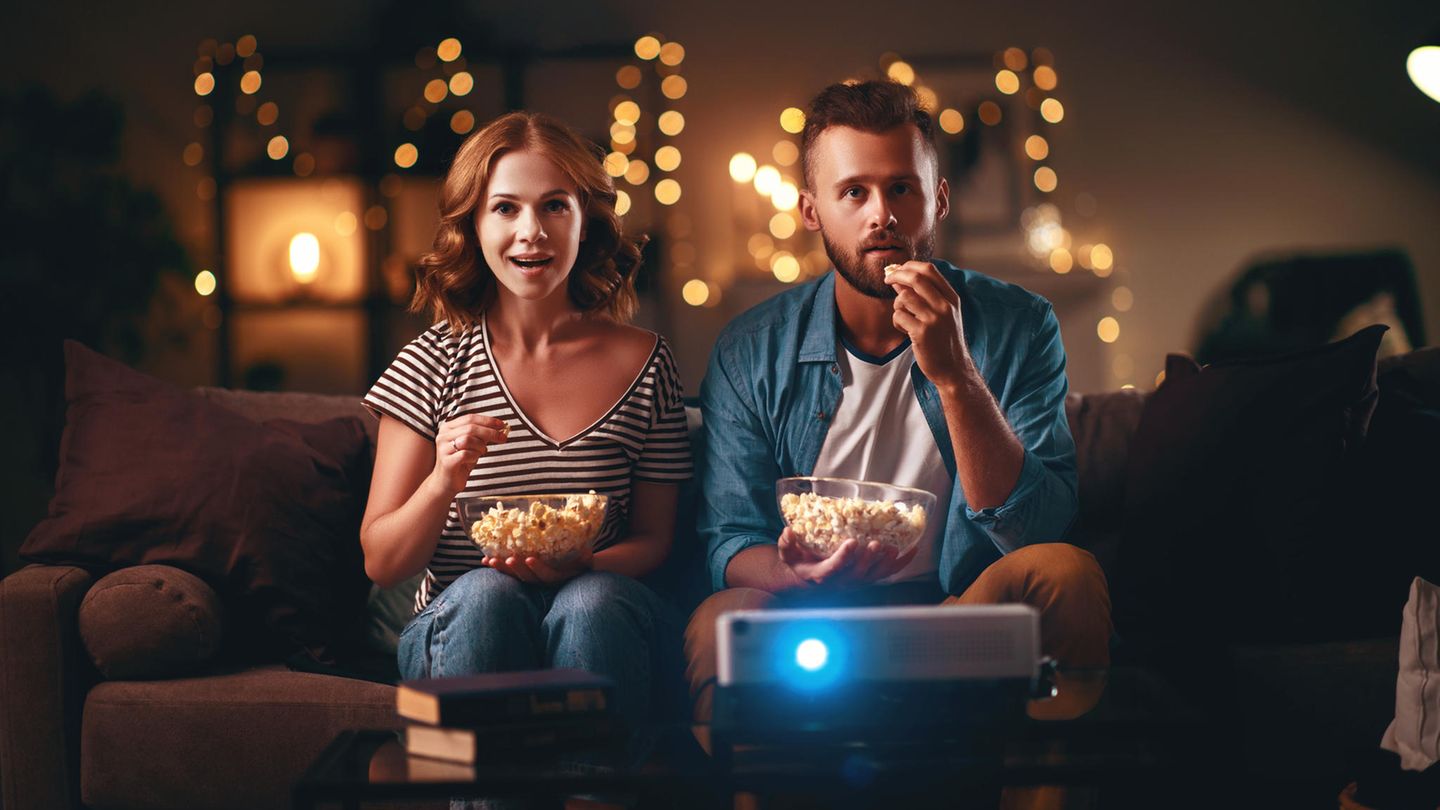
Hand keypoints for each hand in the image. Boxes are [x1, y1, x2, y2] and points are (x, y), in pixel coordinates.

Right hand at [433, 414, 508, 495]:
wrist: (447, 482)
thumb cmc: (461, 461)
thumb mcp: (473, 445)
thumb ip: (482, 435)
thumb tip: (501, 427)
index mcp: (448, 428)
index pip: (470, 418)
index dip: (487, 420)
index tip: (502, 424)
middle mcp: (443, 436)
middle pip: (470, 428)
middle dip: (490, 432)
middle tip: (502, 437)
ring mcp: (443, 449)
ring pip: (468, 439)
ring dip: (480, 446)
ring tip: (481, 452)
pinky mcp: (447, 462)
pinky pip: (466, 454)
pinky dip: (474, 456)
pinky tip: (473, 459)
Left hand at [483, 544, 593, 585]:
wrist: (577, 569)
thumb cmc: (582, 562)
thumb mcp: (586, 560)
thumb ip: (586, 558)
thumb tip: (586, 553)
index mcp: (558, 578)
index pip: (547, 576)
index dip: (538, 568)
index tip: (530, 558)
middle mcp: (543, 581)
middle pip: (528, 578)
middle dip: (516, 569)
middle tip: (507, 559)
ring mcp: (533, 578)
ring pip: (516, 577)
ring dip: (503, 570)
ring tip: (490, 561)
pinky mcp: (524, 575)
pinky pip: (510, 573)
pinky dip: (498, 568)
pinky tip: (485, 561)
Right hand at [777, 527, 916, 587]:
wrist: (811, 576)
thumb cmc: (801, 562)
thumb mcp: (789, 554)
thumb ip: (787, 544)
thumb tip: (788, 531)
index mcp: (821, 575)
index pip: (833, 569)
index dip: (843, 558)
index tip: (851, 543)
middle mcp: (841, 581)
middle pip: (858, 573)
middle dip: (868, 559)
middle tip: (876, 544)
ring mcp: (857, 581)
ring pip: (874, 575)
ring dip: (885, 563)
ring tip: (893, 548)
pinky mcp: (868, 577)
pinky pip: (887, 573)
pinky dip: (900, 563)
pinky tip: (911, 550)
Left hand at [885, 261, 970, 389]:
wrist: (953, 369)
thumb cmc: (944, 340)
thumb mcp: (942, 315)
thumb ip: (924, 296)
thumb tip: (899, 279)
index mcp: (951, 298)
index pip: (929, 269)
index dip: (909, 266)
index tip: (898, 269)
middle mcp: (945, 306)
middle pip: (916, 278)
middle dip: (897, 275)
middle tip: (888, 280)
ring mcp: (934, 319)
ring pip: (904, 297)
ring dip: (897, 304)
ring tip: (903, 316)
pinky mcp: (922, 333)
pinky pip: (899, 316)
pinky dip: (897, 322)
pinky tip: (904, 330)